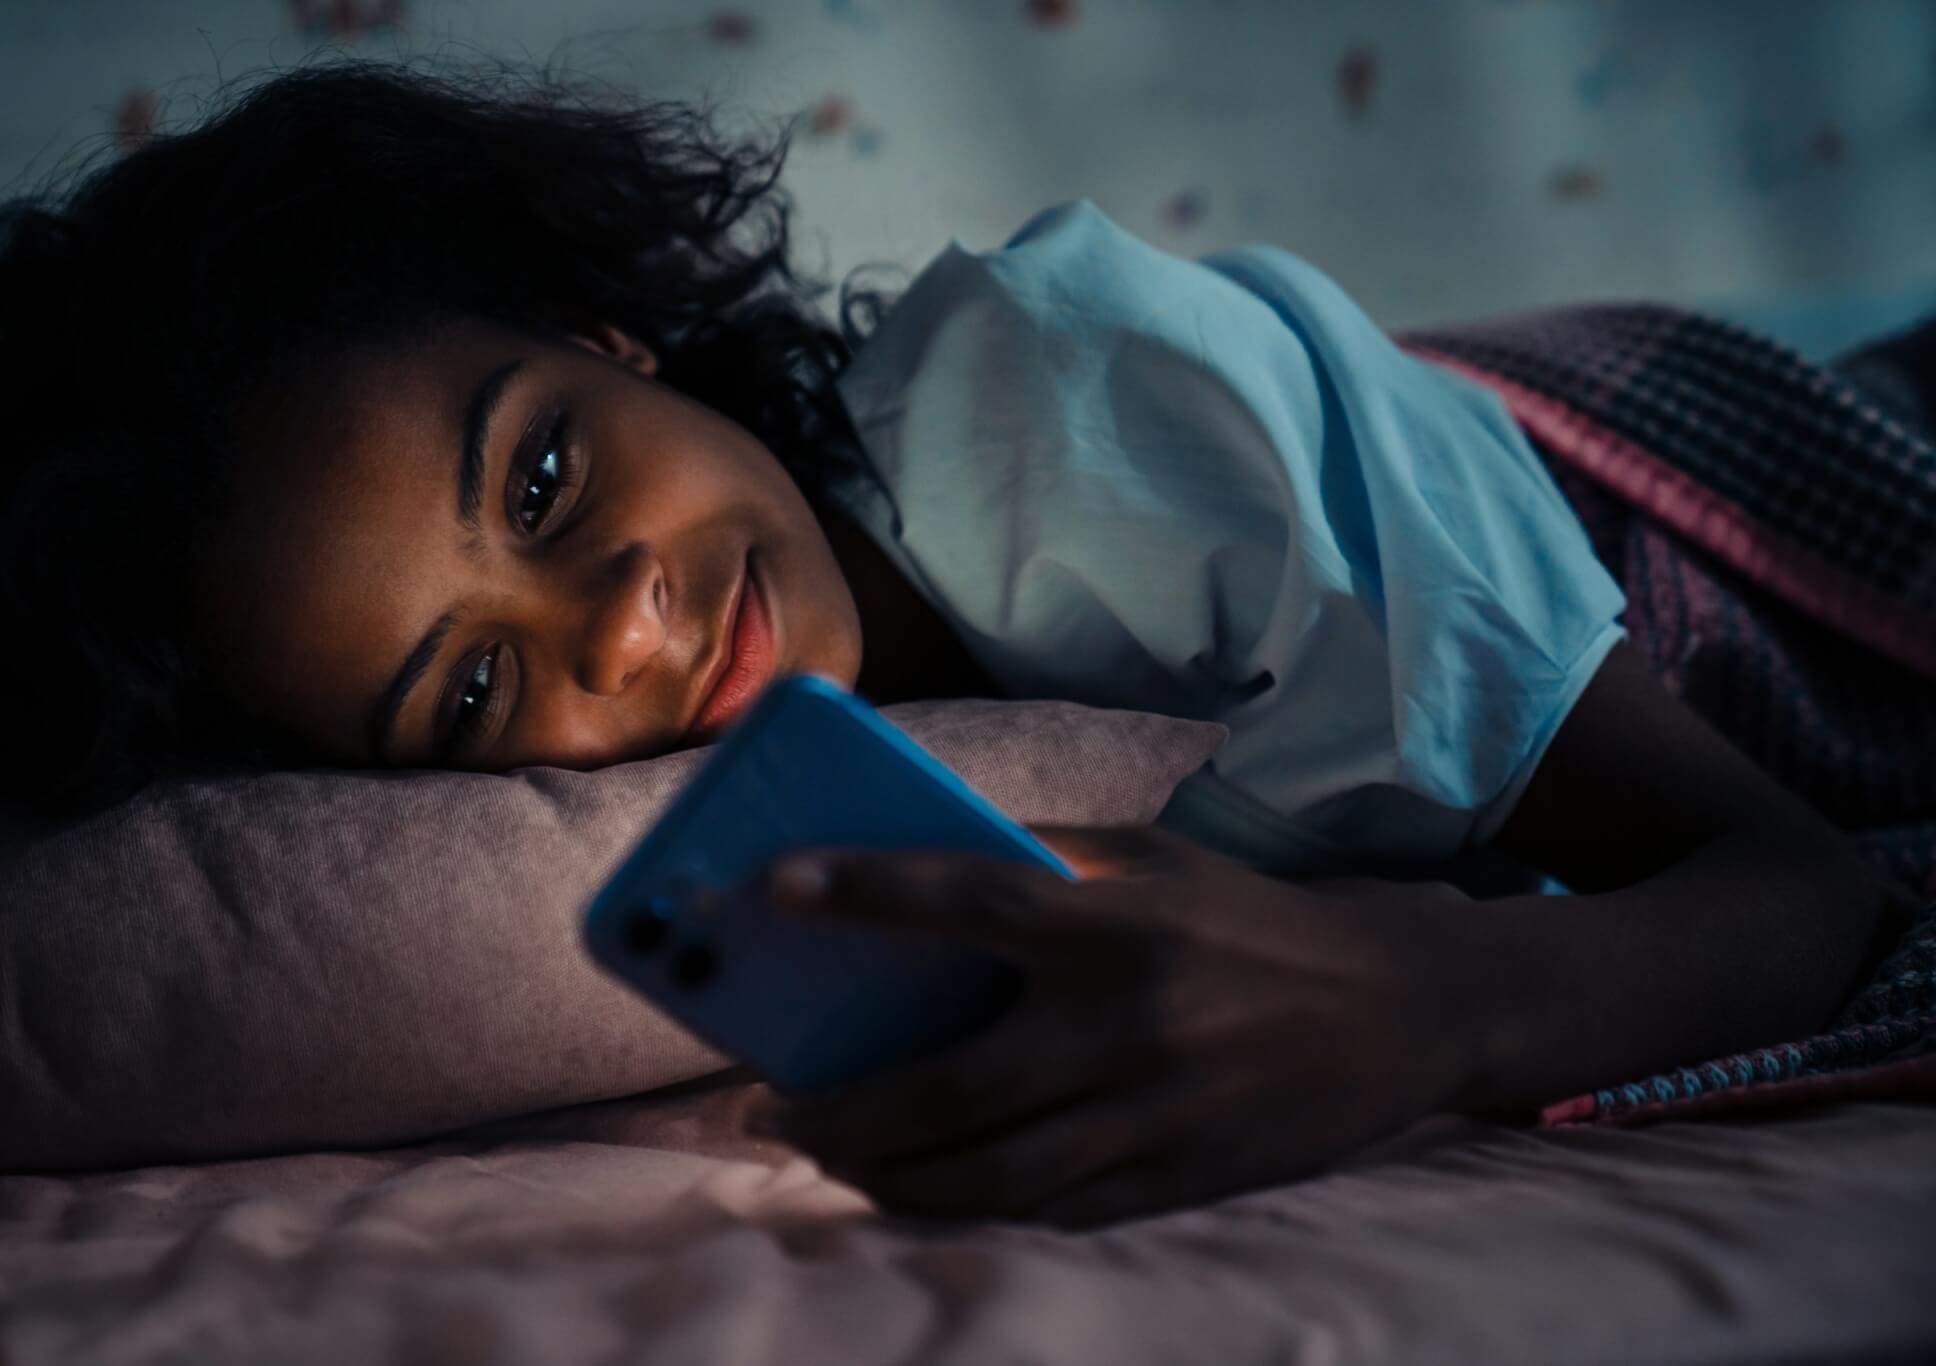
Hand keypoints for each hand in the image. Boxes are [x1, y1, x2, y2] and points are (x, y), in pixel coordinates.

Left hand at [743, 825, 1480, 1228]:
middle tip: (766, 1105)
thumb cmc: (1248, 920)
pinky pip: (1045, 1213)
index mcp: (1117, 924)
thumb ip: (1044, 861)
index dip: (865, 891)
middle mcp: (1128, 1026)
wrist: (1398, 1009)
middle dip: (837, 1111)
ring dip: (883, 1177)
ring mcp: (1152, 1118)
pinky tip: (917, 1190)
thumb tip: (918, 860)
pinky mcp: (1176, 1182)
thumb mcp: (1155, 859)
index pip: (967, 899)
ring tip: (824, 1155)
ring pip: (984, 1177)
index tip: (773, 885)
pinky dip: (966, 1208)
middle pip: (946, 1089)